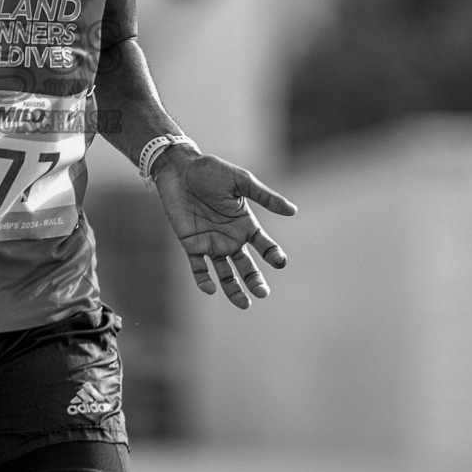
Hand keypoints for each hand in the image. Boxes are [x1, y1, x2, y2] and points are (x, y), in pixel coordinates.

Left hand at [154, 153, 296, 308]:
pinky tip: (210, 288)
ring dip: (233, 289)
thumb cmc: (210, 171)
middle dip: (255, 280)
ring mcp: (210, 242)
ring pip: (225, 273)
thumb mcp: (240, 180)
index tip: (279, 261)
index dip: (273, 255)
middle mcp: (230, 237)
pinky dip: (203, 279)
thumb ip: (264, 196)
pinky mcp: (191, 243)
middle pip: (246, 266)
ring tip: (244, 304)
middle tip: (262, 292)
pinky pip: (198, 267)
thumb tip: (293, 210)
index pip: (264, 245)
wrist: (179, 168)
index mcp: (245, 224)